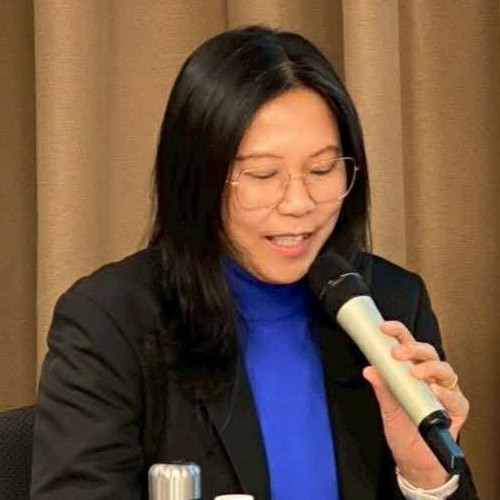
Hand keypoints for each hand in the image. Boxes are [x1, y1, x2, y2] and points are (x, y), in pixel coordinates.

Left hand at [362, 321, 468, 488]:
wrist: (416, 462)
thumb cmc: (403, 431)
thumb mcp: (387, 408)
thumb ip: (381, 388)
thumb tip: (370, 369)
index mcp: (411, 371)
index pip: (407, 345)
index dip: (398, 333)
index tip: (385, 328)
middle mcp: (430, 378)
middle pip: (428, 352)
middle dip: (413, 348)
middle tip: (397, 352)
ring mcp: (445, 392)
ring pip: (444, 369)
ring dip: (429, 368)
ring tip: (415, 373)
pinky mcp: (457, 410)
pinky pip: (455, 398)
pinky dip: (445, 394)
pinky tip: (434, 392)